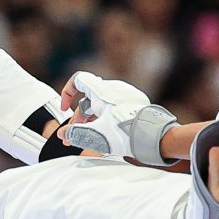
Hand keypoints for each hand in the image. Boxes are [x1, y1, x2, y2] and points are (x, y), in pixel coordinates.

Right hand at [58, 71, 176, 165]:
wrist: (154, 136)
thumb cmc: (126, 133)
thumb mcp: (96, 135)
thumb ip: (76, 133)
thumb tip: (63, 133)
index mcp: (102, 91)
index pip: (78, 80)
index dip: (67, 92)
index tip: (65, 108)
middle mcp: (114, 89)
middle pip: (89, 100)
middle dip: (78, 119)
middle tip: (73, 136)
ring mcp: (126, 95)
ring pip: (102, 106)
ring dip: (91, 121)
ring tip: (88, 139)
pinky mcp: (135, 103)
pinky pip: (115, 108)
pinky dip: (106, 119)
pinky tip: (105, 135)